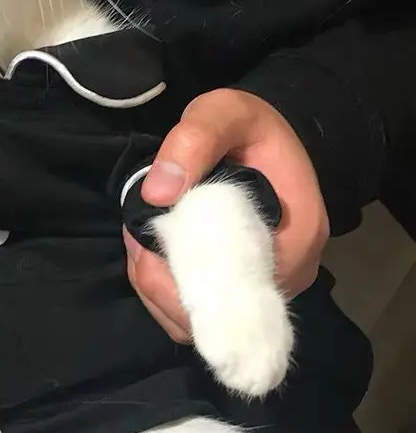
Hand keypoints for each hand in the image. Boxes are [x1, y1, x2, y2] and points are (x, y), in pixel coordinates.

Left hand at [125, 88, 328, 342]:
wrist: (263, 135)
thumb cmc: (248, 126)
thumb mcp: (224, 113)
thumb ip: (194, 141)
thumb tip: (156, 195)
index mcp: (296, 238)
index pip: (235, 290)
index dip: (179, 279)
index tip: (145, 243)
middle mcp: (289, 275)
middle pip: (214, 314)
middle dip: (161, 284)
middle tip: (136, 240)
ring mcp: (267, 287)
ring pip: (199, 320)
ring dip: (158, 289)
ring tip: (141, 244)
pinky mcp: (244, 288)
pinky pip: (198, 311)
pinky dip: (165, 291)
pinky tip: (151, 256)